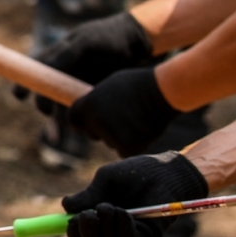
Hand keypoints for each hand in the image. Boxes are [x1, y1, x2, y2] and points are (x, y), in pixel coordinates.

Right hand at [16, 11, 155, 114]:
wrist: (141, 42)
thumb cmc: (110, 37)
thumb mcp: (85, 43)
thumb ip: (64, 56)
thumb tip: (45, 72)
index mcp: (59, 56)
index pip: (35, 71)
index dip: (25, 84)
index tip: (19, 96)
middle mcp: (67, 72)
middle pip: (48, 94)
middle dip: (47, 106)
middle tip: (50, 112)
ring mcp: (81, 83)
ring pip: (65, 105)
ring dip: (64, 116)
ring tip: (68, 124)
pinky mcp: (96, 94)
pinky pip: (84, 110)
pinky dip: (82, 118)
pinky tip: (86, 125)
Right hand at [61, 152, 207, 236]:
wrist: (166, 172)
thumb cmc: (136, 173)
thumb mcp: (106, 180)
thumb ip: (88, 194)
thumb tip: (65, 206)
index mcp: (100, 219)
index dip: (72, 233)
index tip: (69, 221)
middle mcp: (113, 232)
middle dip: (86, 233)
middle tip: (87, 215)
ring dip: (105, 226)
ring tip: (110, 206)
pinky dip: (122, 229)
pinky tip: (123, 213)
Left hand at [70, 66, 184, 156]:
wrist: (162, 92)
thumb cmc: (139, 85)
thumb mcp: (110, 87)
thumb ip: (97, 102)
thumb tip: (90, 111)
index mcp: (88, 104)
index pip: (73, 119)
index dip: (80, 121)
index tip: (87, 123)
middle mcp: (95, 121)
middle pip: (91, 133)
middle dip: (102, 130)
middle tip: (121, 120)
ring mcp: (110, 136)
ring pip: (110, 142)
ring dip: (120, 136)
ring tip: (137, 120)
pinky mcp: (127, 147)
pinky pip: (124, 151)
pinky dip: (133, 145)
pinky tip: (143, 131)